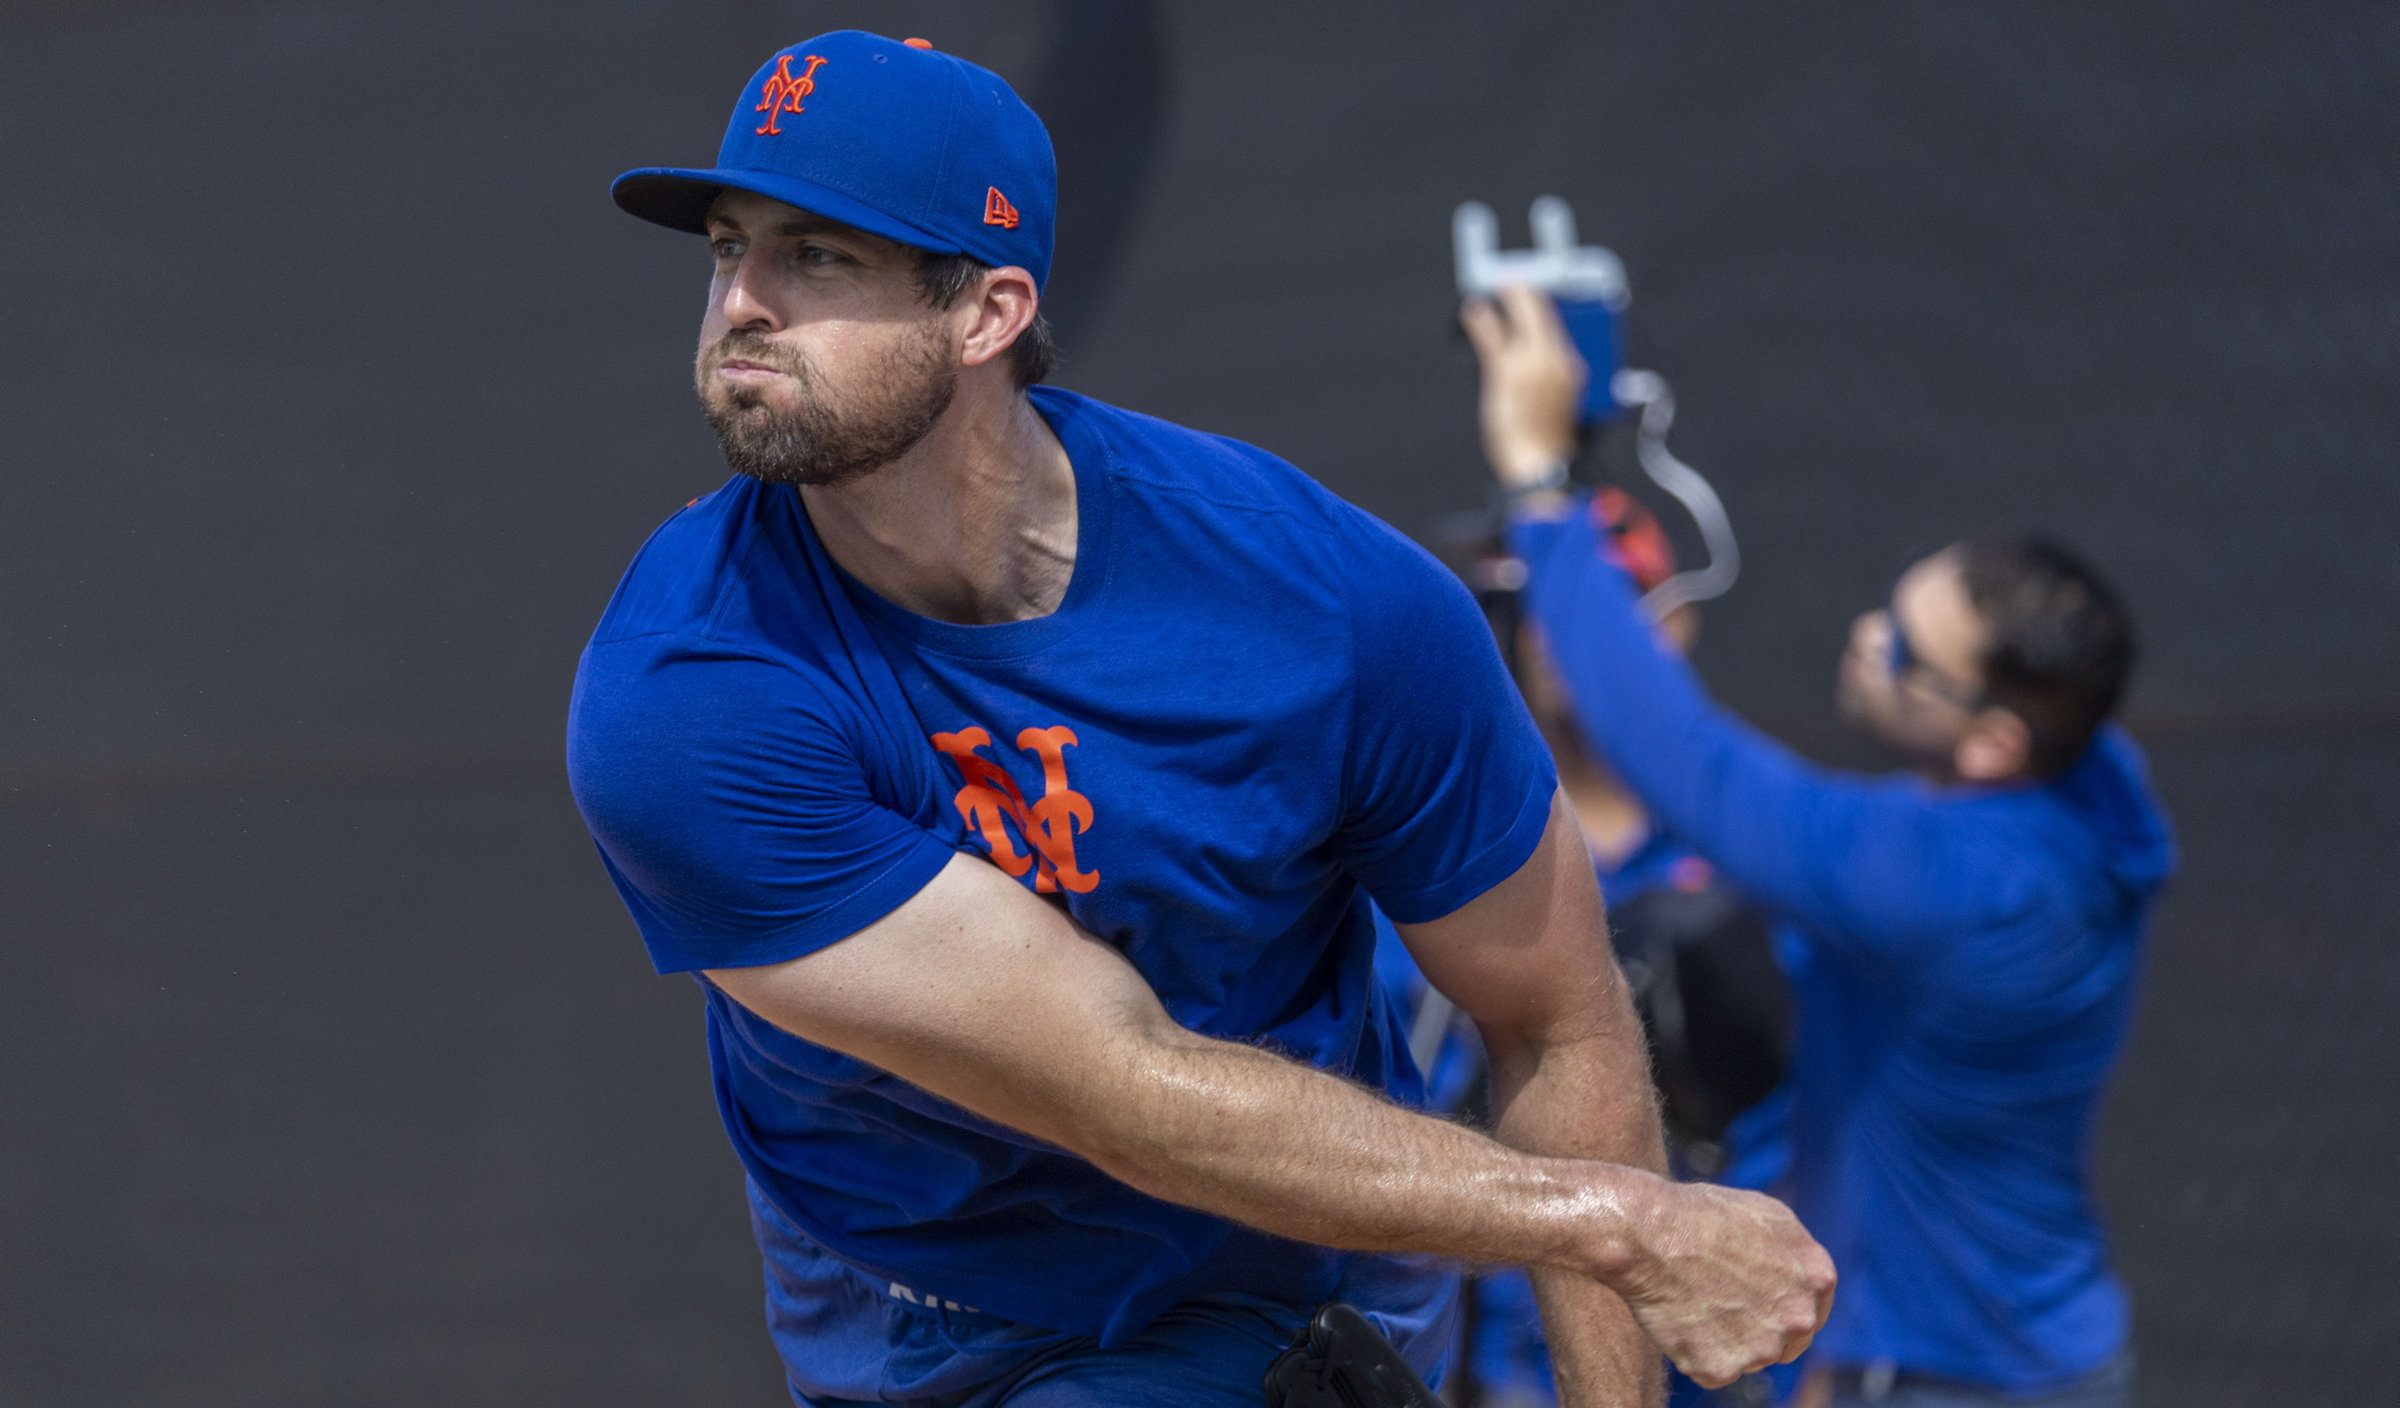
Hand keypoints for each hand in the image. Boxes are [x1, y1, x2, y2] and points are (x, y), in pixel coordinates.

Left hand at [1459, 284, 1586, 492]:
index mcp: (1575, 368)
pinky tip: (1474, 311)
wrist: (1539, 463)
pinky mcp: (1508, 373)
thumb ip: (1552, 377)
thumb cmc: (1547, 442)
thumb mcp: (1558, 405)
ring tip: (1500, 287)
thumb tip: (1539, 362)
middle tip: (1515, 282)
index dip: (1551, 309)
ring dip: (1509, 299)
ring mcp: (1534, 364)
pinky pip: (1494, 338)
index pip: (1567, 326)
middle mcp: (1558, 360)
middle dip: (1529, 294)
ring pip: (1522, 319)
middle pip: (1545, 315)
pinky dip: (1482, 322)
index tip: (1537, 298)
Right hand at [1608, 1178, 1835, 1389]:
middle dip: (1760, 1330)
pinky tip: (1680, 1318)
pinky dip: (1696, 1353)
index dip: (1782, 1308)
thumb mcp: (1766, 1214)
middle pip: (1787, 1343)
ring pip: (1749, 1359)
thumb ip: (1793, 1254)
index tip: (1759, 1304)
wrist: (1648, 1232)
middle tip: (1722, 1306)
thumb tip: (1796, 1275)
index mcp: (1817, 1277)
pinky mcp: (1723, 1368)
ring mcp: (1762, 1348)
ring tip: (1695, 1302)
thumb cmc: (1700, 1213)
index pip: (1813, 1312)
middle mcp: (1798, 1317)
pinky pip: (1713, 1370)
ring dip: (1727, 1342)